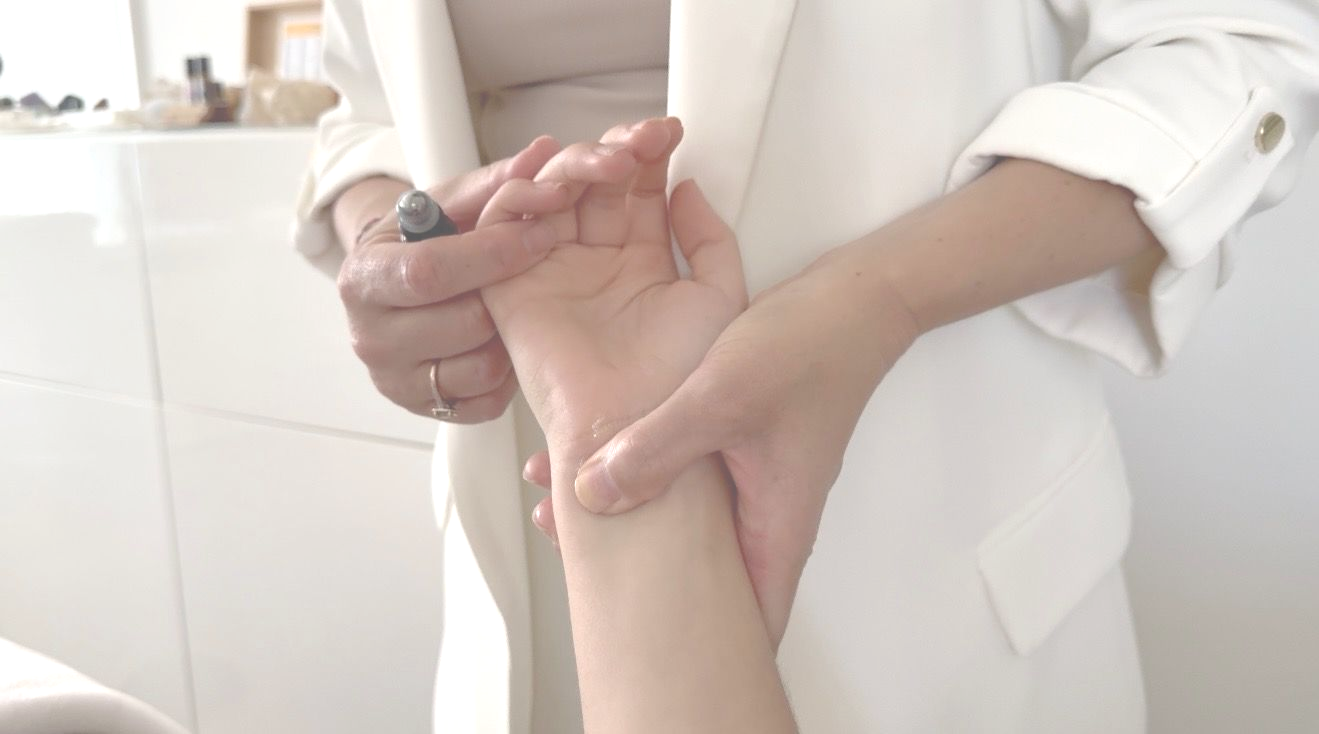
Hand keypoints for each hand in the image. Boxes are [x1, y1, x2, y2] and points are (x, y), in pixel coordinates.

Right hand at [335, 136, 564, 420]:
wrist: (396, 288)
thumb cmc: (427, 241)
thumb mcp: (450, 204)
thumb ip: (496, 182)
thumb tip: (545, 152)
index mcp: (366, 276)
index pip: (431, 271)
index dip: (493, 254)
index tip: (541, 235)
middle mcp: (370, 335)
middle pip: (462, 322)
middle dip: (508, 297)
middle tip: (538, 276)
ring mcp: (396, 380)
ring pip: (481, 366)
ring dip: (510, 336)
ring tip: (513, 309)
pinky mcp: (426, 410)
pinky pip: (485, 400)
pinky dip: (505, 373)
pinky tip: (502, 342)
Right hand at [479, 117, 747, 455]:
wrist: (638, 431)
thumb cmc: (683, 382)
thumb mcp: (720, 298)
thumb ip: (711, 239)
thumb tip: (686, 186)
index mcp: (643, 266)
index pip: (636, 190)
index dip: (649, 153)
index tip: (670, 132)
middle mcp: (596, 265)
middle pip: (592, 184)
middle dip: (612, 151)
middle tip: (636, 144)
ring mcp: (553, 274)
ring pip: (550, 194)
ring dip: (573, 165)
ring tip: (606, 164)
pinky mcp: (511, 290)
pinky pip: (503, 229)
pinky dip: (520, 195)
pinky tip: (556, 189)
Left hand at [530, 244, 918, 643]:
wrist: (852, 301)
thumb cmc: (807, 348)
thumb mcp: (721, 398)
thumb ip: (657, 448)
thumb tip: (592, 497)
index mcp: (774, 526)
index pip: (744, 619)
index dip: (695, 639)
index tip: (634, 636)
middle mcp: (766, 516)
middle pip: (704, 578)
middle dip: (639, 579)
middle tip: (571, 559)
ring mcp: (753, 485)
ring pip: (685, 526)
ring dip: (629, 519)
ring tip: (559, 505)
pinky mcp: (740, 452)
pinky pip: (684, 484)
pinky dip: (641, 478)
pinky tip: (598, 457)